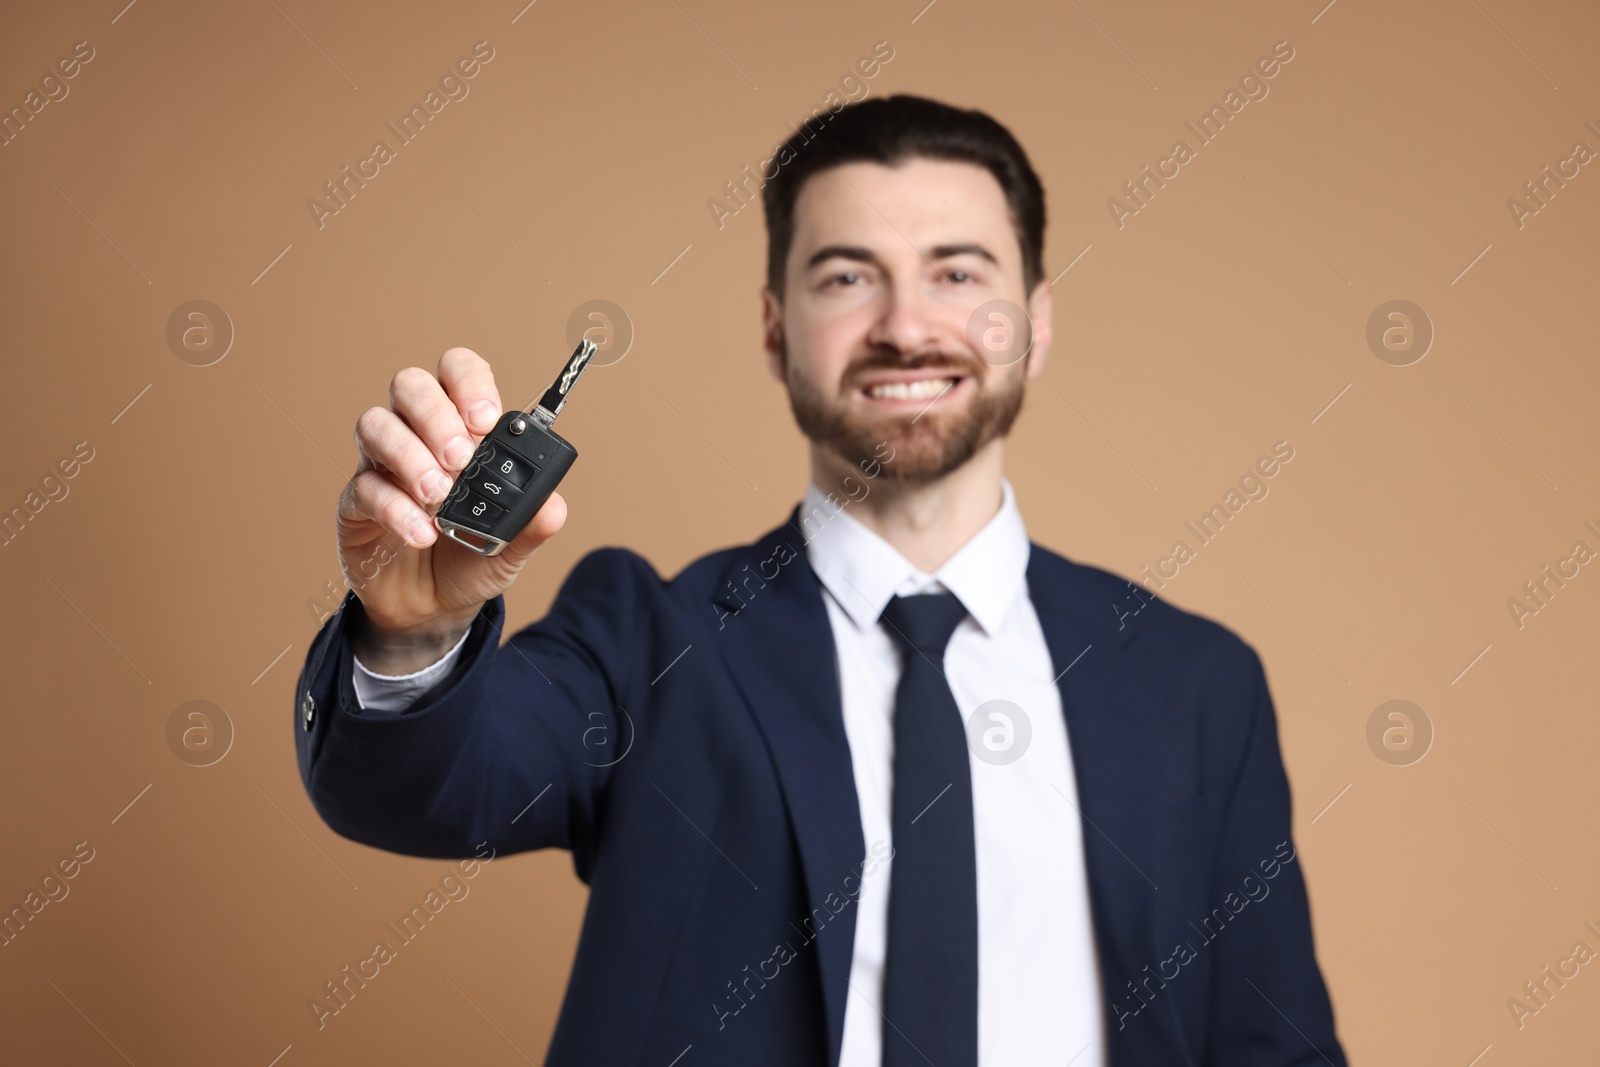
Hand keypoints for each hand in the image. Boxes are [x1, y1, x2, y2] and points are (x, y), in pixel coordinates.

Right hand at [338, 347, 566, 672]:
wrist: (434, 608)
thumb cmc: (470, 560)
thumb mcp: (511, 546)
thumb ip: (532, 524)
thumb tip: (555, 505)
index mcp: (461, 431)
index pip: (457, 373)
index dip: (468, 382)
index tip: (484, 419)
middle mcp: (418, 436)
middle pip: (410, 386)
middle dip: (435, 414)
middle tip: (460, 458)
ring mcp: (383, 466)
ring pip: (376, 424)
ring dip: (409, 454)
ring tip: (438, 493)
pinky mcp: (357, 503)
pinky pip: (364, 487)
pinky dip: (395, 508)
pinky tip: (421, 533)